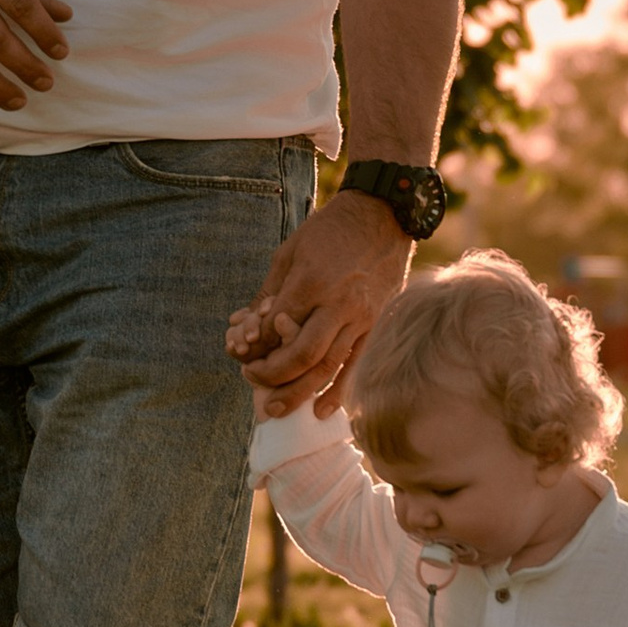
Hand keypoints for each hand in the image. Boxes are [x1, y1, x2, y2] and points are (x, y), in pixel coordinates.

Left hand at [233, 187, 409, 414]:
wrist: (383, 216)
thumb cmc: (329, 231)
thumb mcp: (289, 253)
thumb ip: (269, 293)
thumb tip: (244, 326)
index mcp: (311, 281)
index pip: (277, 328)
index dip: (256, 347)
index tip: (244, 354)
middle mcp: (338, 304)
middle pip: (302, 355)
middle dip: (273, 376)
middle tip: (252, 384)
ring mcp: (362, 317)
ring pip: (329, 366)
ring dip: (300, 392)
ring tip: (277, 409)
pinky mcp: (378, 325)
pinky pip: (357, 365)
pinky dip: (339, 392)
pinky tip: (321, 410)